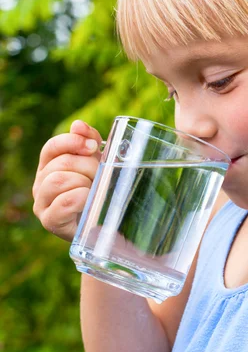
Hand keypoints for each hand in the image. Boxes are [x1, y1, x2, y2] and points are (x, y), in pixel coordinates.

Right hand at [32, 120, 102, 241]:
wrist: (103, 226)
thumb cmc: (98, 191)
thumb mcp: (96, 163)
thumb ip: (88, 142)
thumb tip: (77, 125)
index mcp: (49, 166)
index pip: (52, 147)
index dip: (72, 142)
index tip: (93, 146)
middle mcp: (41, 183)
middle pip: (61, 163)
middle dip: (87, 166)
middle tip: (100, 176)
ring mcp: (42, 203)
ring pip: (59, 180)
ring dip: (84, 182)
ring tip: (94, 189)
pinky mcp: (50, 221)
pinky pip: (64, 202)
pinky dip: (81, 197)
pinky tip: (89, 199)